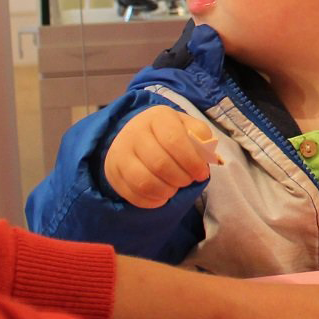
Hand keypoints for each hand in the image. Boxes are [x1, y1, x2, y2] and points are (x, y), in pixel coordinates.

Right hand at [102, 107, 220, 207]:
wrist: (137, 135)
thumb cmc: (170, 133)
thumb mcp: (188, 128)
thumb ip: (201, 139)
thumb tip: (206, 158)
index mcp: (158, 117)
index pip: (174, 140)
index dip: (192, 162)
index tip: (202, 173)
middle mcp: (134, 132)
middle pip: (160, 164)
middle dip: (181, 178)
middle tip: (188, 181)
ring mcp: (120, 153)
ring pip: (144, 182)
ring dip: (167, 191)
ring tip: (175, 188)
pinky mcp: (113, 173)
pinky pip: (133, 195)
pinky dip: (152, 200)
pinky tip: (162, 194)